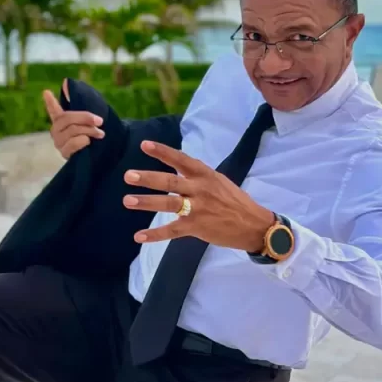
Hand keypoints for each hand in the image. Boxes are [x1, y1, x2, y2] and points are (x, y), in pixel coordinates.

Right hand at [43, 79, 104, 159]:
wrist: (99, 158)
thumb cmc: (92, 136)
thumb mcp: (90, 120)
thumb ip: (79, 103)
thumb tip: (66, 82)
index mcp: (62, 120)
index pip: (53, 109)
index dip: (50, 101)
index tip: (46, 92)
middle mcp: (56, 130)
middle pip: (68, 118)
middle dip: (86, 118)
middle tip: (100, 121)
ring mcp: (58, 142)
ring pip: (72, 130)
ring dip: (90, 131)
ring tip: (100, 133)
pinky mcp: (63, 153)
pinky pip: (73, 143)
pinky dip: (84, 141)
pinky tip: (88, 142)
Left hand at [122, 140, 273, 251]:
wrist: (254, 225)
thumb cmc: (234, 201)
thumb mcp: (218, 181)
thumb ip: (196, 176)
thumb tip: (175, 169)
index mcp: (205, 175)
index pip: (181, 160)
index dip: (162, 152)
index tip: (144, 145)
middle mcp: (200, 189)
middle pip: (170, 182)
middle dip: (148, 178)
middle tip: (128, 175)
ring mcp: (198, 209)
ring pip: (168, 204)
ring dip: (146, 202)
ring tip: (128, 200)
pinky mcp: (196, 227)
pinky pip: (172, 231)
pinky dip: (154, 235)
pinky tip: (138, 236)